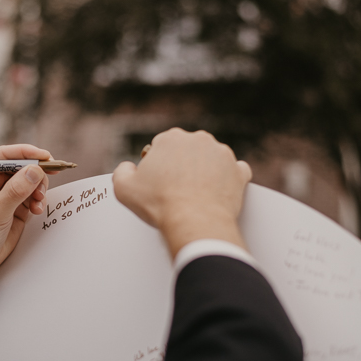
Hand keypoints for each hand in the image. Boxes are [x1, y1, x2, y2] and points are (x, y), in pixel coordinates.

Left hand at [0, 144, 55, 273]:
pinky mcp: (15, 206)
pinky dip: (38, 201)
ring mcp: (5, 194)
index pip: (5, 156)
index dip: (26, 153)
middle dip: (36, 174)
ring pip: (30, 181)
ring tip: (38, 203)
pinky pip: (32, 196)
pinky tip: (37, 210)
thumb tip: (34, 170)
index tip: (44, 157)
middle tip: (44, 185)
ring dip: (39, 189)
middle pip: (21, 166)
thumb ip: (16, 190)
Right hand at [112, 128, 252, 256]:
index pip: (162, 146)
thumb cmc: (160, 205)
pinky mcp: (239, 172)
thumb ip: (121, 171)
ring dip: (205, 171)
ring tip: (195, 194)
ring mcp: (222, 154)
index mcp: (171, 138)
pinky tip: (218, 192)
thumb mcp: (123, 188)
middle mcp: (199, 140)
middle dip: (181, 165)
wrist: (195, 222)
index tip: (157, 180)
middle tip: (174, 188)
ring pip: (211, 159)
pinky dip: (229, 180)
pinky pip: (235, 171)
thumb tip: (128, 167)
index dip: (157, 164)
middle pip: (187, 150)